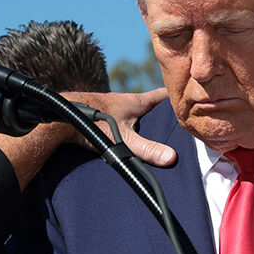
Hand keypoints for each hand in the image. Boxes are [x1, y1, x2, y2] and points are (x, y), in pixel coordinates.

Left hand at [0, 86, 174, 189]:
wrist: (63, 116)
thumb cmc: (93, 122)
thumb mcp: (124, 139)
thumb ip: (147, 149)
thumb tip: (172, 158)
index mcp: (137, 101)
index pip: (163, 94)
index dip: (176, 95)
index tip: (190, 94)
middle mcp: (126, 101)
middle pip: (152, 104)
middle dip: (164, 111)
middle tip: (179, 119)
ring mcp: (113, 107)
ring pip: (135, 111)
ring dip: (145, 119)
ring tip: (157, 132)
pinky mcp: (101, 115)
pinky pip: (121, 119)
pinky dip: (128, 125)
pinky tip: (128, 136)